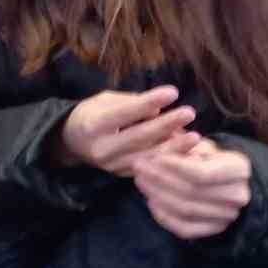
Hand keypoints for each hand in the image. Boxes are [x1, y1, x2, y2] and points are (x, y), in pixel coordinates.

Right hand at [53, 86, 198, 176]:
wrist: (71, 143)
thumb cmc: (91, 114)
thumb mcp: (103, 101)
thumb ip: (129, 103)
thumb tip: (158, 109)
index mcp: (93, 125)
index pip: (125, 113)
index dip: (149, 102)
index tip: (172, 92)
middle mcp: (102, 148)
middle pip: (139, 137)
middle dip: (166, 125)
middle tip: (189, 112)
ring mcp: (112, 166)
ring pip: (148, 158)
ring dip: (174, 148)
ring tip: (195, 137)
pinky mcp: (122, 175)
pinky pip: (150, 169)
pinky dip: (169, 161)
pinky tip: (187, 154)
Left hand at [134, 138, 252, 239]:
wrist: (230, 184)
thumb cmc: (212, 159)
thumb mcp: (203, 144)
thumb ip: (185, 143)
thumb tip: (164, 135)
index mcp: (238, 169)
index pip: (203, 172)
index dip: (174, 166)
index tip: (153, 158)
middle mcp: (238, 195)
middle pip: (192, 192)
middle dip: (160, 179)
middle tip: (138, 168)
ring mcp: (228, 216)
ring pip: (187, 210)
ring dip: (158, 196)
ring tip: (140, 181)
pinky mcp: (215, 230)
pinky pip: (186, 229)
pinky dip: (165, 217)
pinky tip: (151, 202)